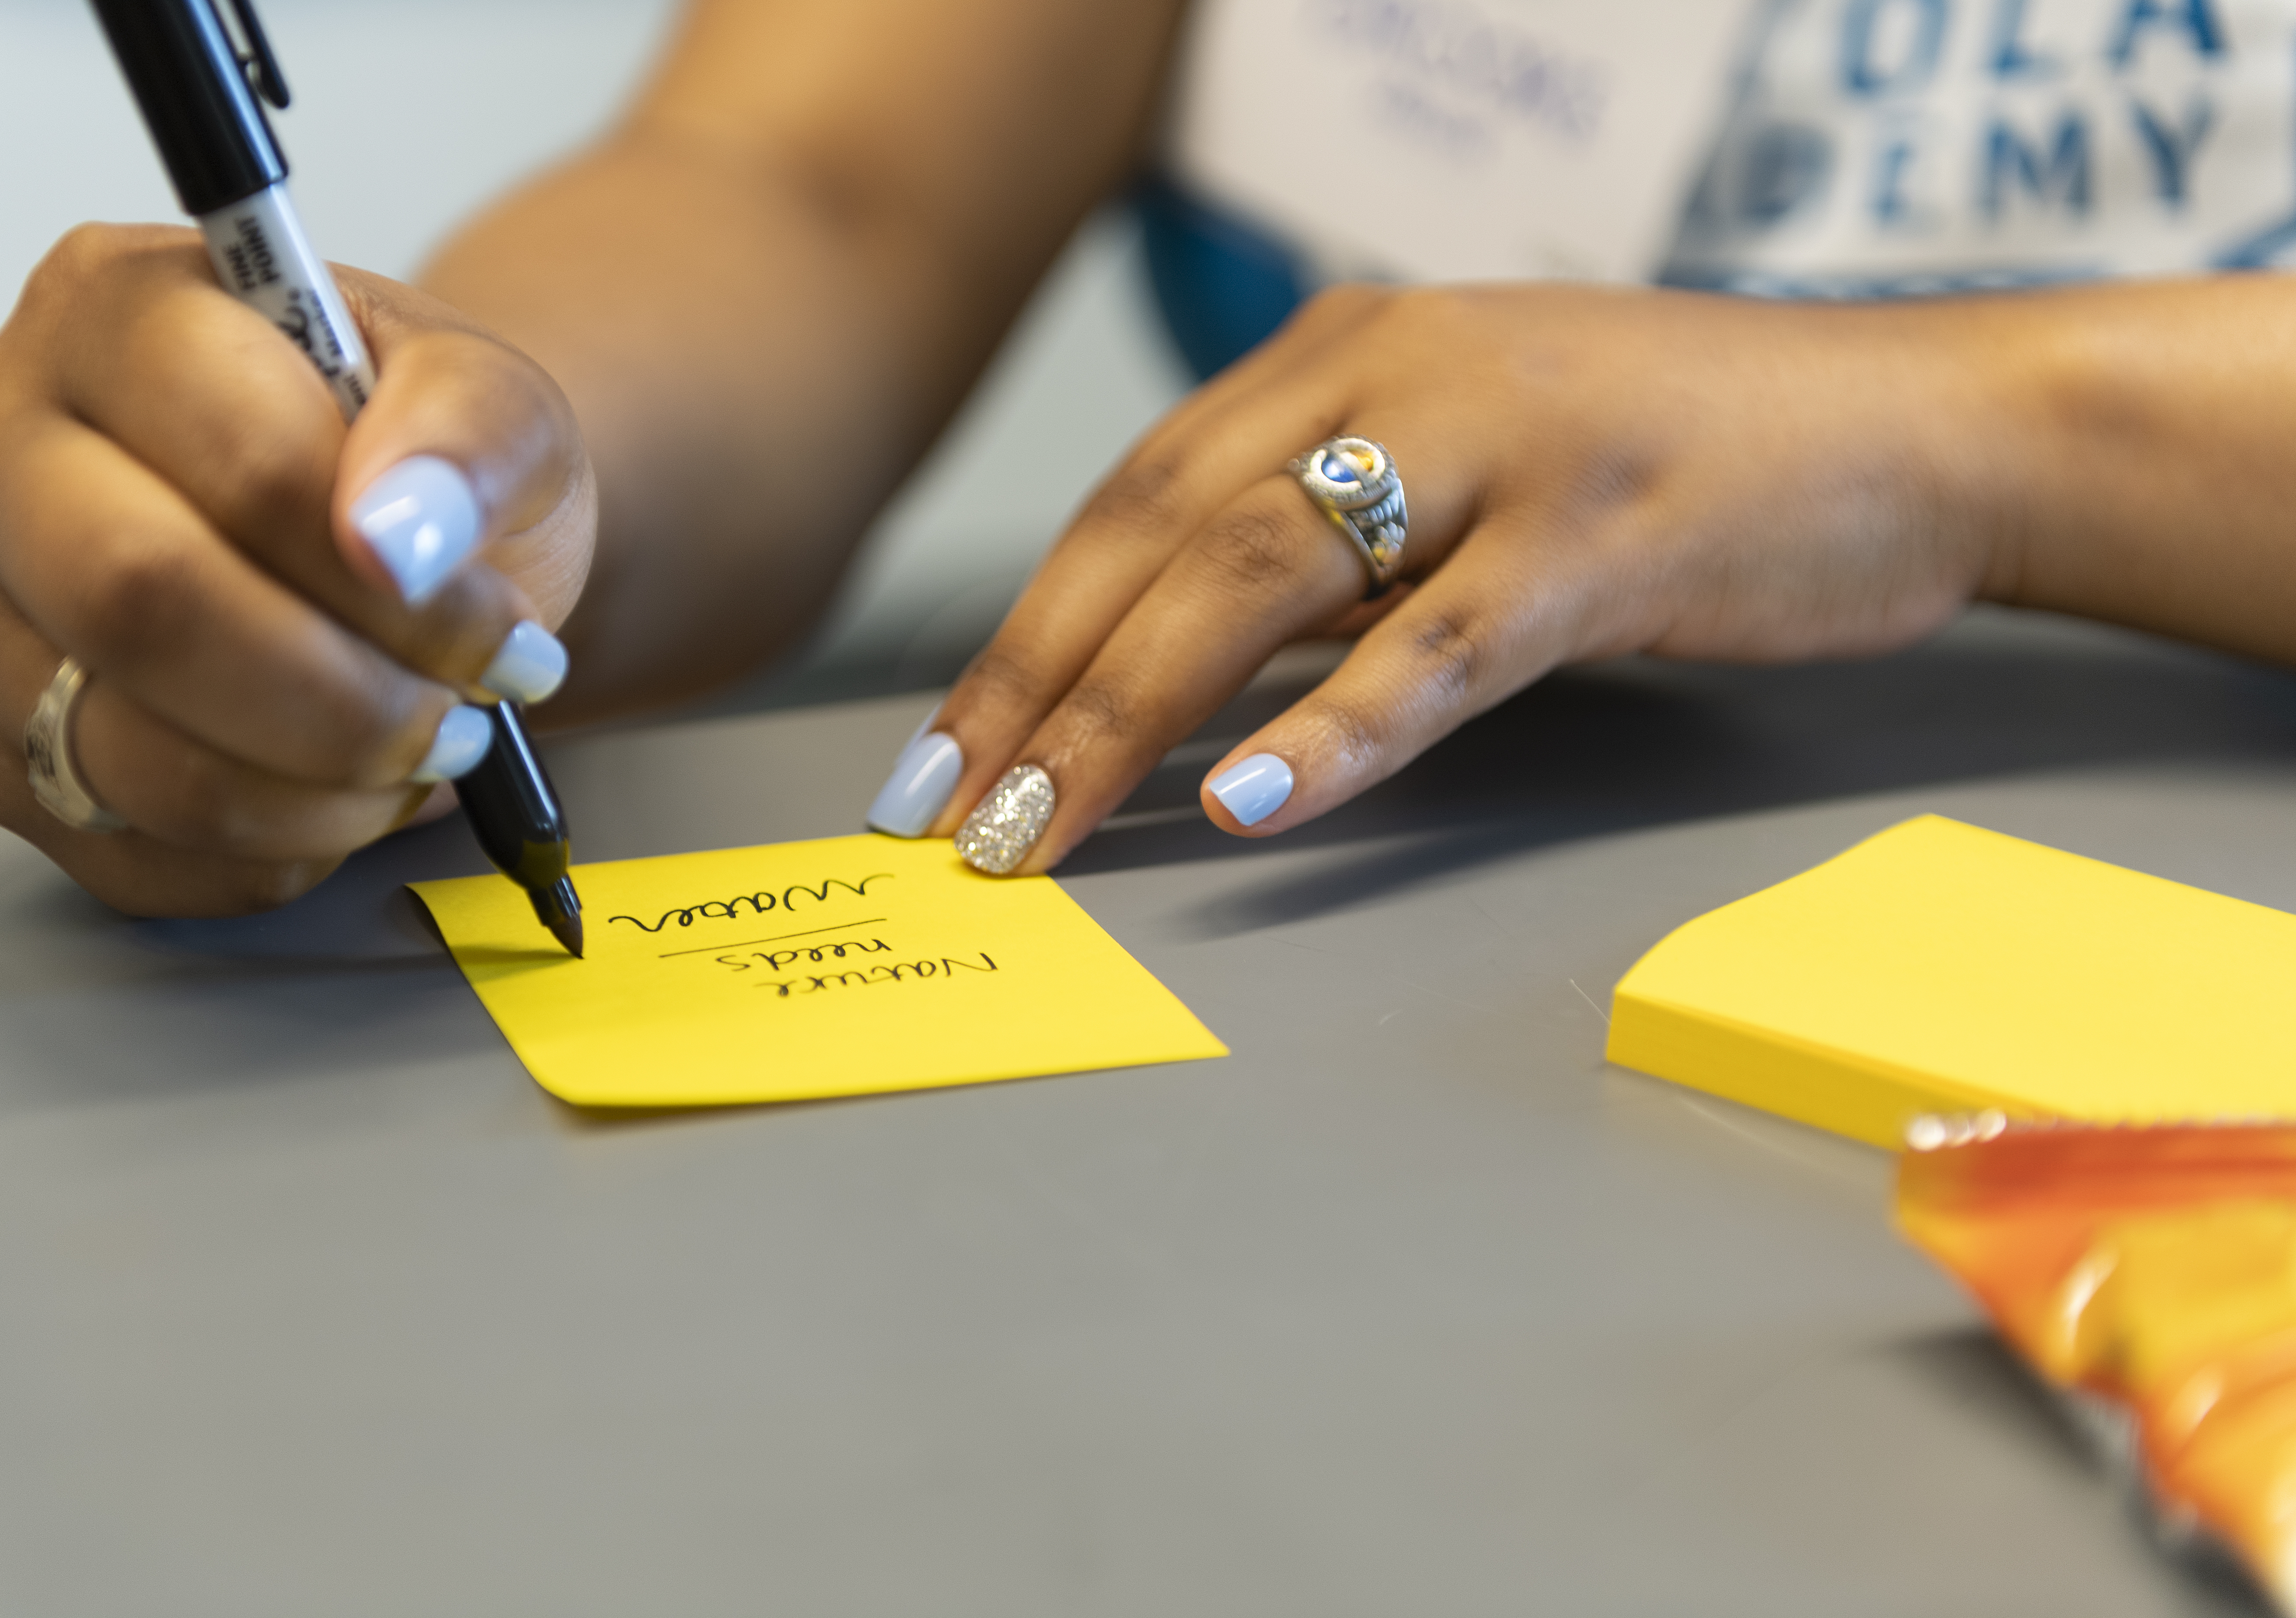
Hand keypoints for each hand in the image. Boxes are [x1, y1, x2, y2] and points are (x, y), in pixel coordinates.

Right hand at [0, 223, 594, 915]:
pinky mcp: (6, 756)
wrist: (401, 538)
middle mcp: (5, 450)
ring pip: (134, 756)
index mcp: (112, 311)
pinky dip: (284, 849)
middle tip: (464, 715)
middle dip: (347, 699)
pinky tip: (347, 790)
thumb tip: (399, 535)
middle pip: (145, 604)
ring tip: (424, 752)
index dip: (388, 578)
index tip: (499, 629)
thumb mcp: (495, 400)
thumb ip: (468, 434)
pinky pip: (140, 851)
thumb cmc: (420, 461)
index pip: (240, 462)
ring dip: (324, 787)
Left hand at [867, 282, 2007, 870]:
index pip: (1133, 497)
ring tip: (1037, 832)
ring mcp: (1505, 447)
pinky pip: (1441, 643)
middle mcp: (1400, 369)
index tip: (938, 751)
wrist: (1916, 420)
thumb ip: (1334, 538)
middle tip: (938, 817)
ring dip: (1131, 718)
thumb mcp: (1469, 463)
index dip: (1021, 629)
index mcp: (1350, 347)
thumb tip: (1186, 667)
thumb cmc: (1679, 457)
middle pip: (1159, 537)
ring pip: (1263, 582)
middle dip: (1031, 685)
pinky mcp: (1609, 535)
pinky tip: (1253, 806)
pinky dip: (1338, 729)